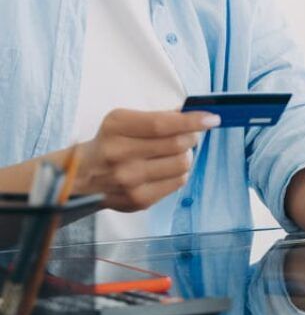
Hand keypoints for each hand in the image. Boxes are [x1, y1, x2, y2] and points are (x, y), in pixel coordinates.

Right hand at [76, 107, 219, 210]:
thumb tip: (191, 114)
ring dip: (186, 155)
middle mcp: (121, 155)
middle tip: (191, 133)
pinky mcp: (138, 200)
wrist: (82, 176)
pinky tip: (166, 168)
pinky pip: (177, 182)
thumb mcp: (123, 120)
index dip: (192, 121)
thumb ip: (157, 117)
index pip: (163, 124)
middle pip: (177, 145)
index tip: (212, 118)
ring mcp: (129, 181)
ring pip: (182, 164)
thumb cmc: (109, 142)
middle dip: (192, 136)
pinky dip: (179, 172)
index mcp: (117, 128)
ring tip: (175, 152)